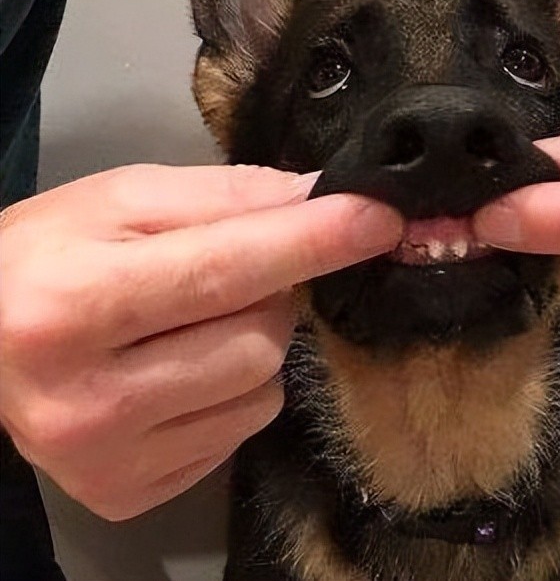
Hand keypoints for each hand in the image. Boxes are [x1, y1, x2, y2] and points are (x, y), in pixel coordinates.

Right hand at [0, 164, 401, 519]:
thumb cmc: (48, 256)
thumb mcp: (122, 200)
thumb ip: (224, 197)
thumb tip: (318, 197)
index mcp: (74, 304)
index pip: (225, 269)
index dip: (313, 241)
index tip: (379, 219)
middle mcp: (87, 399)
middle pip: (259, 337)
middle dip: (271, 292)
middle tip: (225, 272)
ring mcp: (109, 460)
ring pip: (262, 388)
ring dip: (256, 342)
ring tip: (193, 322)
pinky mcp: (130, 493)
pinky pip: (241, 431)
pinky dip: (234, 391)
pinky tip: (181, 370)